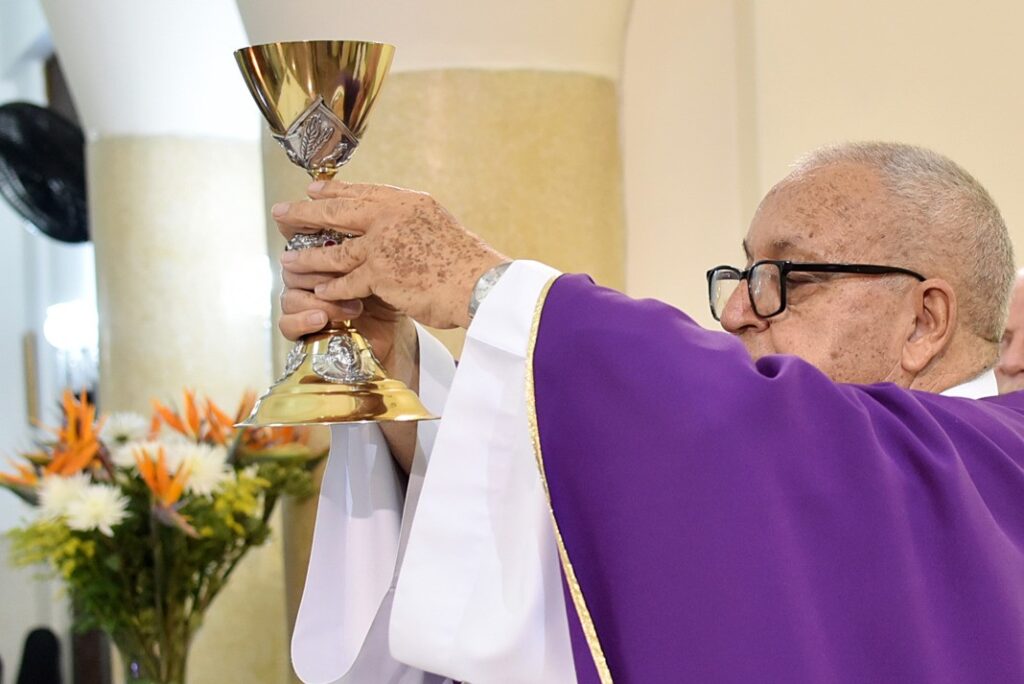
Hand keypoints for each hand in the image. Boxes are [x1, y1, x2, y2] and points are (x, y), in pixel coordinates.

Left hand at [274, 181, 506, 328]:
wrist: (480, 283)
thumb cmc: (467, 262)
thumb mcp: (439, 226)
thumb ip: (413, 223)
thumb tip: (395, 227)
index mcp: (408, 202)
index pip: (363, 192)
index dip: (334, 190)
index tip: (313, 188)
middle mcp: (391, 216)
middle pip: (337, 211)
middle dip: (305, 212)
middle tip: (281, 212)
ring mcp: (383, 244)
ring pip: (334, 250)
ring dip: (308, 256)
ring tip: (287, 260)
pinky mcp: (379, 273)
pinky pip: (346, 282)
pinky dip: (332, 288)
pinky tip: (318, 291)